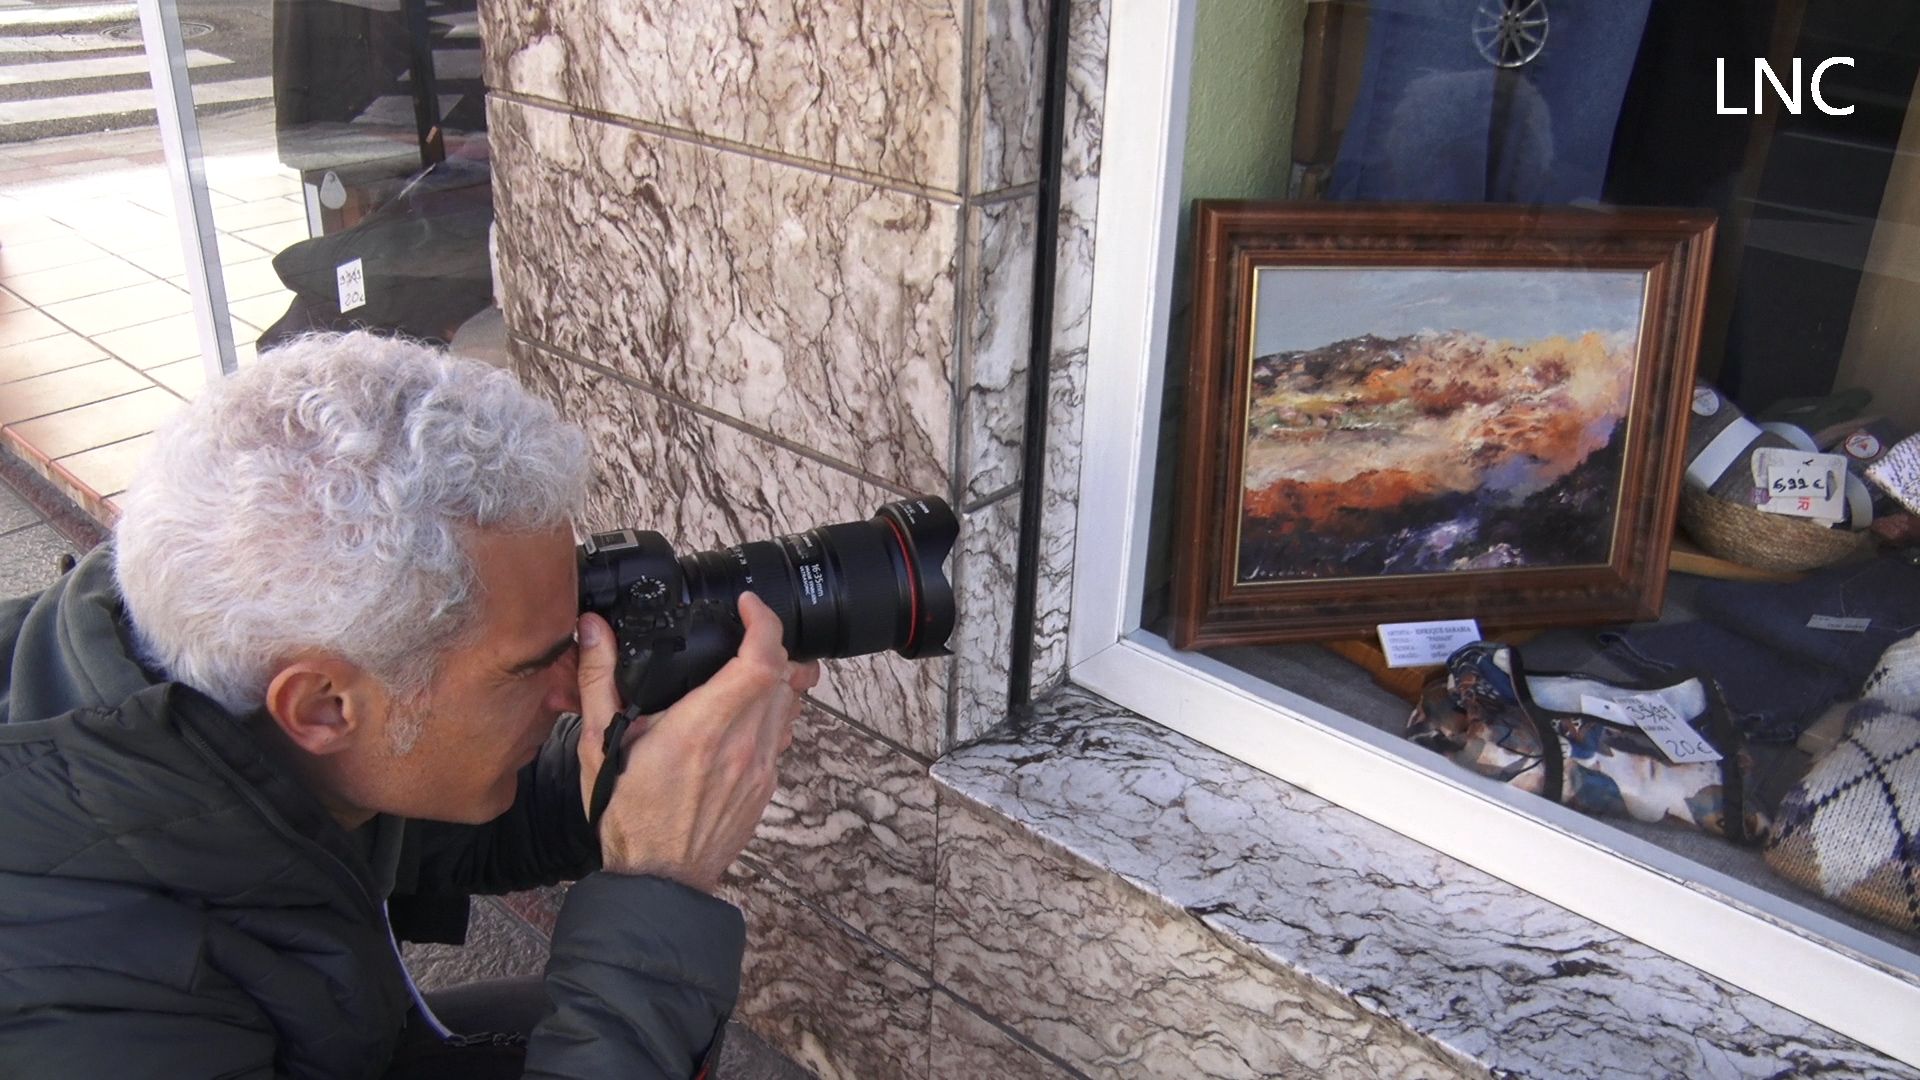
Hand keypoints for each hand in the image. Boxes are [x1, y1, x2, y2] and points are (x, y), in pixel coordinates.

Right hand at [574, 592, 820, 892]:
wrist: (657, 880)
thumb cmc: (627, 817)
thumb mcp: (599, 745)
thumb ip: (599, 680)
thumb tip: (593, 629)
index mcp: (700, 730)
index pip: (760, 661)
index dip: (764, 623)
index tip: (749, 607)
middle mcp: (741, 746)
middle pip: (784, 674)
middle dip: (770, 643)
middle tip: (744, 632)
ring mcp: (760, 768)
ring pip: (790, 703)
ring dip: (778, 676)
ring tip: (748, 665)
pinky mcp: (766, 786)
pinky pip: (784, 733)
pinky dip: (773, 710)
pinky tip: (745, 712)